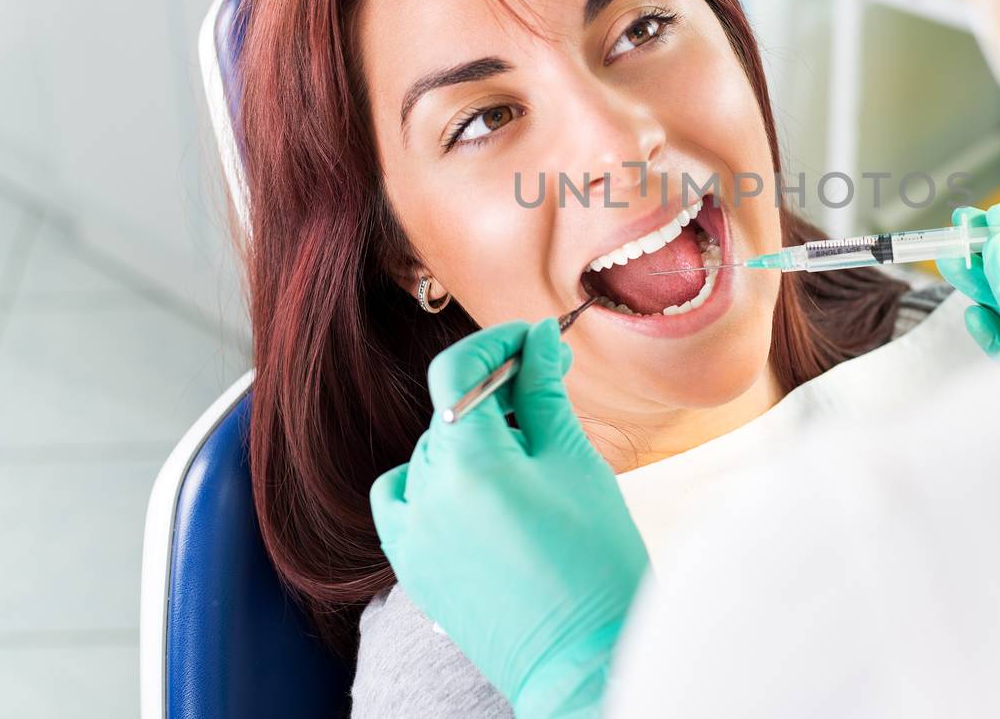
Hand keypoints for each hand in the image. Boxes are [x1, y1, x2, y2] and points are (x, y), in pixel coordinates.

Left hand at [371, 319, 646, 717]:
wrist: (581, 657)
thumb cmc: (594, 562)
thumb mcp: (576, 464)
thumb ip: (545, 395)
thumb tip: (538, 342)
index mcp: (470, 464)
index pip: (460, 370)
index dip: (498, 344)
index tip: (535, 341)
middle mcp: (427, 494)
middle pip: (451, 410)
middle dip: (500, 392)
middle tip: (551, 389)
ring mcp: (412, 533)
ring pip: (434, 452)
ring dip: (474, 438)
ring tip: (528, 459)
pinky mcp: (411, 564)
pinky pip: (405, 498)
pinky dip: (433, 482)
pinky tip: (476, 490)